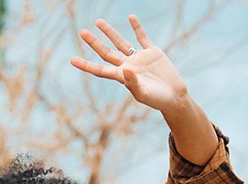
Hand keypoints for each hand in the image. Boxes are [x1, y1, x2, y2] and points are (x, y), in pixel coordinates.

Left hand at [69, 16, 188, 113]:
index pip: (100, 69)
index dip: (86, 65)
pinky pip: (142, 37)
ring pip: (121, 42)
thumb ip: (133, 82)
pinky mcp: (152, 53)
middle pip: (107, 52)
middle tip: (82, 32)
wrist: (175, 97)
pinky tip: (130, 17)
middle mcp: (128, 66)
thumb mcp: (144, 94)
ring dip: (110, 32)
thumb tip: (126, 69)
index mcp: (122, 77)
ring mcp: (139, 58)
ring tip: (98, 22)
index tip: (72, 60)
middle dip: (94, 43)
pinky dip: (137, 27)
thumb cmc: (158, 100)